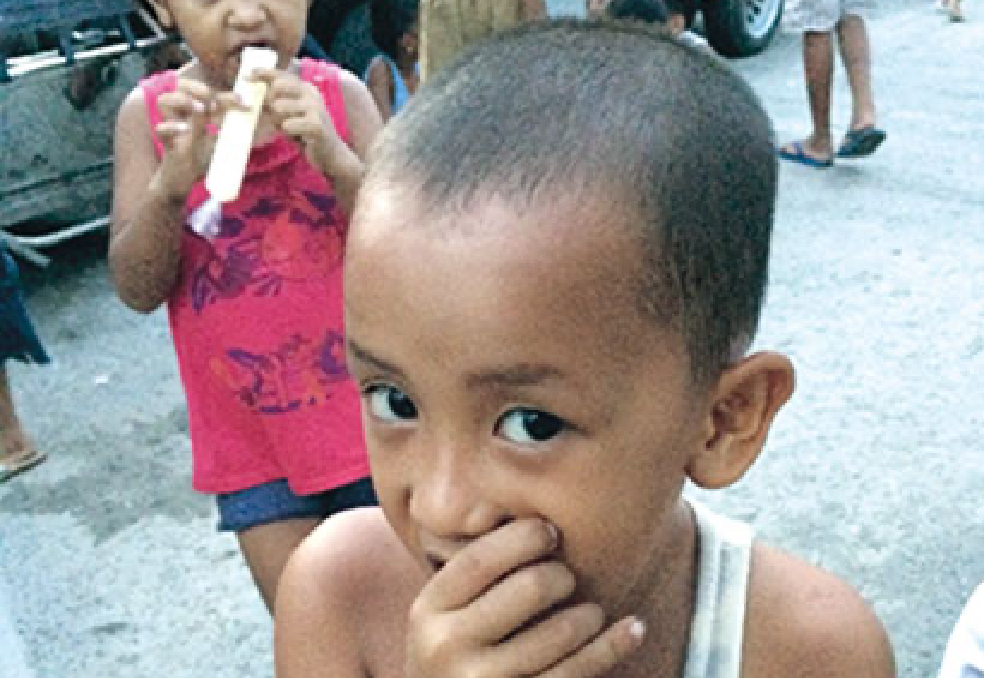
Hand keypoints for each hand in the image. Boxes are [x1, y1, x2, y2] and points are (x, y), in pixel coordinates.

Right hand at [154, 79, 245, 200]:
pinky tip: (184, 130)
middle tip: (214, 99)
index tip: (245, 102)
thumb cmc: (203, 159)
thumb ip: (237, 134)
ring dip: (182, 101)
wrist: (184, 180)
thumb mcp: (224, 143)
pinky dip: (171, 127)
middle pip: (181, 87)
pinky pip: (161, 129)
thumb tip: (263, 128)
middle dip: (198, 88)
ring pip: (164, 100)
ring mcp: (172, 126)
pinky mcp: (166, 143)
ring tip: (200, 110)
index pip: (208, 93)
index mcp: (198, 111)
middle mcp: (183, 114)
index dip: (227, 94)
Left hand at [251, 68, 350, 179]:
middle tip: (270, 114)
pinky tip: (297, 137)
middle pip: (278, 86)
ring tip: (287, 128)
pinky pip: (288, 125)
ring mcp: (315, 108)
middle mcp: (311, 94)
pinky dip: (287, 131)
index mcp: (305, 88)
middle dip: (268, 100)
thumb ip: (274, 103)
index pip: (282, 74)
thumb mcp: (289, 115)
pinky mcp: (317, 125)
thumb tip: (252, 94)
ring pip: (280, 106)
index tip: (247, 75)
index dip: (264, 73)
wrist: (331, 155)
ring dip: (277, 119)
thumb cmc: (306, 134)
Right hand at [406, 519, 644, 677]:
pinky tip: (633, 627)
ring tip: (591, 610)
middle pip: (528, 588)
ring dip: (588, 613)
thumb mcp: (445, 611)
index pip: (481, 558)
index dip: (523, 537)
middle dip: (561, 575)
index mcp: (428, 609)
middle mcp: (446, 647)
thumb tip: (534, 513)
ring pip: (560, 632)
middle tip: (567, 577)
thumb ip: (474, 572)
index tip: (549, 530)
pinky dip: (613, 645)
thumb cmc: (457, 648)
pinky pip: (579, 671)